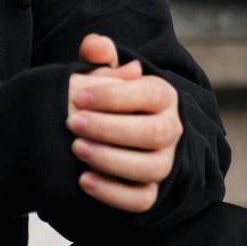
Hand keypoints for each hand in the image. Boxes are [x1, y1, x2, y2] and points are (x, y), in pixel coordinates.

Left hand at [66, 33, 181, 213]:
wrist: (108, 137)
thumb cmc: (104, 101)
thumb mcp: (102, 76)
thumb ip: (98, 58)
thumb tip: (95, 45)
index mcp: (163, 97)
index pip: (151, 95)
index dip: (116, 97)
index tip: (80, 98)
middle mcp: (172, 130)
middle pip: (154, 133)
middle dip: (111, 128)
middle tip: (74, 123)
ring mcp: (165, 163)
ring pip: (151, 167)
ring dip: (112, 160)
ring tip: (77, 149)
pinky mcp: (152, 191)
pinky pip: (142, 200)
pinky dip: (113, 194)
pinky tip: (83, 181)